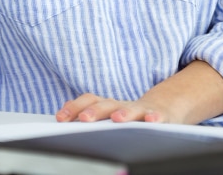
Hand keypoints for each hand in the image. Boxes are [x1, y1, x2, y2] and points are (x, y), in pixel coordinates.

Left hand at [55, 93, 172, 123]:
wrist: (161, 109)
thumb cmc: (129, 114)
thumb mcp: (108, 113)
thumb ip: (88, 113)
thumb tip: (64, 112)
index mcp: (108, 105)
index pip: (89, 101)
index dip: (75, 108)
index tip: (61, 118)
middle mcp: (122, 106)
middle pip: (107, 105)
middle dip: (95, 111)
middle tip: (84, 119)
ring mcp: (141, 110)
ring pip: (133, 110)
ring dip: (125, 113)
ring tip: (117, 119)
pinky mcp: (160, 116)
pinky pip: (158, 116)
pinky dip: (155, 118)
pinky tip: (152, 121)